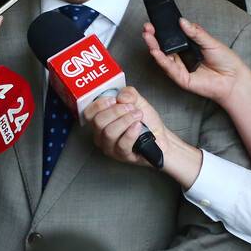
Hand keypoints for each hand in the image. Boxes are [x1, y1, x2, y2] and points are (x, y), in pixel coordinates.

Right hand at [84, 87, 203, 187]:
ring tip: (138, 116)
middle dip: (116, 111)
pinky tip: (138, 126)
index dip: (99, 104)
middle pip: (98, 122)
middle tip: (131, 108)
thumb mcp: (137, 101)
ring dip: (125, 120)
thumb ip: (129, 93)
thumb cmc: (146, 121)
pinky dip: (131, 132)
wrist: (161, 137)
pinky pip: (122, 145)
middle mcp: (101, 135)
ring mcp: (111, 147)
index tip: (114, 99)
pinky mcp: (122, 156)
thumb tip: (121, 97)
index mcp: (101, 121)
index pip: (88, 113)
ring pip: (109, 133)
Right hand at [143, 19, 249, 104]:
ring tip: (148, 36)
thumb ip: (195, 32)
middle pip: (163, 47)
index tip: (154, 22)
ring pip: (163, 57)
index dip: (162, 30)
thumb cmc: (225, 62)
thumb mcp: (210, 42)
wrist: (234, 79)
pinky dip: (162, 60)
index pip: (171, 38)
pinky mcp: (182, 79)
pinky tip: (156, 52)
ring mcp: (180, 68)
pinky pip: (169, 69)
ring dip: (154, 47)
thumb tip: (183, 21)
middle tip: (147, 28)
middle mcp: (181, 58)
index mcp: (187, 47)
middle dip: (153, 37)